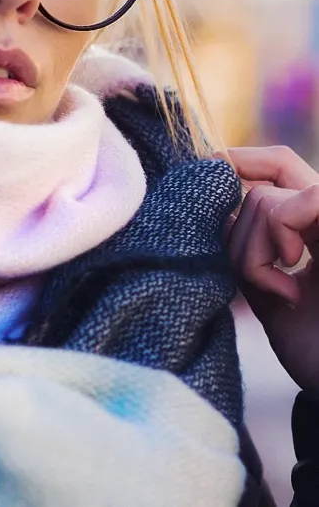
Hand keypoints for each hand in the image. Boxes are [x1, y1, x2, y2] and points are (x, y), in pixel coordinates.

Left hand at [227, 146, 318, 393]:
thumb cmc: (316, 351)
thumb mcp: (269, 291)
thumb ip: (249, 250)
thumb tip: (213, 206)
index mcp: (318, 227)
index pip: (279, 166)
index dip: (241, 162)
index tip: (206, 172)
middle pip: (264, 184)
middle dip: (238, 231)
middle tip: (259, 280)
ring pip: (267, 201)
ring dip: (251, 252)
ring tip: (280, 293)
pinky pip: (288, 208)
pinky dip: (271, 245)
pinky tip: (289, 284)